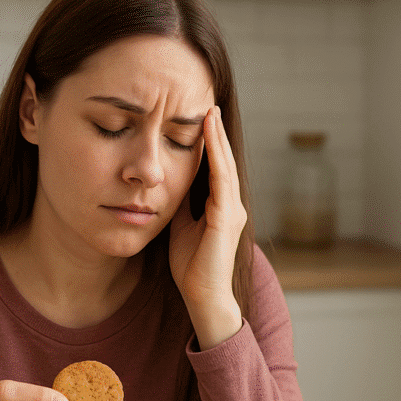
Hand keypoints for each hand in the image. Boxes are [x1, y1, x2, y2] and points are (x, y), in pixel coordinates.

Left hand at [169, 106, 245, 348]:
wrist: (202, 295)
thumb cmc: (192, 266)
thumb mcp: (181, 226)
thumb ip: (180, 204)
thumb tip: (168, 183)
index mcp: (220, 208)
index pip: (214, 169)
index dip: (208, 144)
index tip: (199, 119)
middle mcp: (231, 206)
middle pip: (223, 162)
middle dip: (215, 134)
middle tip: (209, 104)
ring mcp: (232, 211)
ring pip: (224, 166)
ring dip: (217, 138)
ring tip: (210, 112)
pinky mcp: (226, 218)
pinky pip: (221, 179)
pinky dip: (216, 156)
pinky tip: (209, 136)